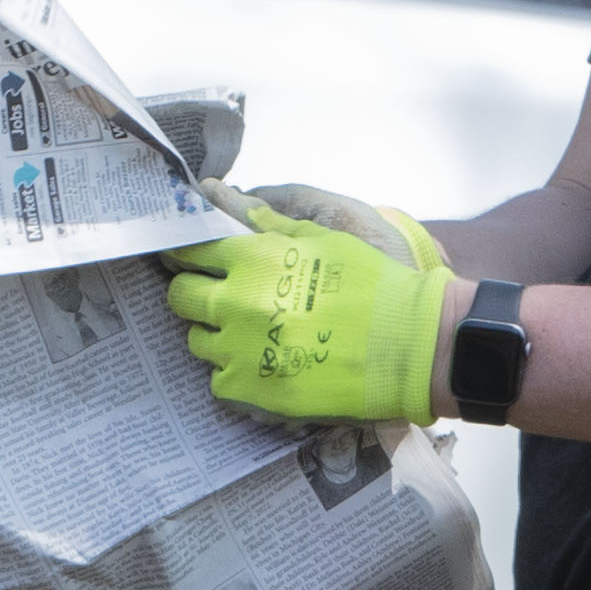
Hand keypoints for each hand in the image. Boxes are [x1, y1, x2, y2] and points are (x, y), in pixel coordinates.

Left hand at [168, 202, 452, 427]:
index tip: (192, 260)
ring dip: (217, 335)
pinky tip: (262, 365)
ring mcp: (240, 351)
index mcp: (251, 259)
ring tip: (251, 335)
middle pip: (180, 297)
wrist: (410, 346)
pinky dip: (235, 374)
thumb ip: (270, 224)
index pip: (190, 250)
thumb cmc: (373, 285)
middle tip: (223, 299)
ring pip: (197, 341)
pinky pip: (218, 381)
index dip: (188, 253)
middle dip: (195, 294)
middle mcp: (236, 304)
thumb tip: (226, 197)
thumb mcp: (324, 239)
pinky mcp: (252, 392)